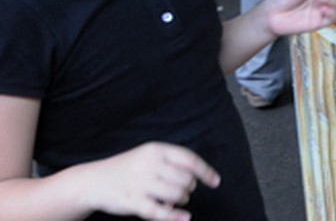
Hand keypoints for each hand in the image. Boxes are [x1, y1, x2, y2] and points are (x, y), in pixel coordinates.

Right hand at [83, 142, 218, 219]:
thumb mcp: (148, 156)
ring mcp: (140, 183)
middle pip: (186, 179)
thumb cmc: (127, 169)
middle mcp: (149, 164)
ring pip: (176, 194)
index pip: (189, 160)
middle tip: (182, 192)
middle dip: (189, 189)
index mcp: (155, 150)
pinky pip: (160, 211)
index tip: (215, 182)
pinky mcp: (132, 202)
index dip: (206, 171)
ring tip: (173, 200)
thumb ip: (171, 163)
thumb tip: (197, 178)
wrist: (92, 181)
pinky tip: (184, 218)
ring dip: (181, 200)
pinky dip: (175, 216)